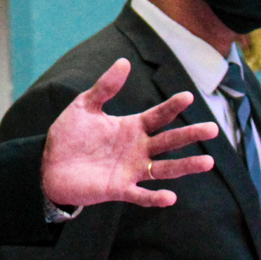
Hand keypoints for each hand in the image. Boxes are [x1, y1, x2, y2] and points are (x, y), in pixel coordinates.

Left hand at [39, 58, 220, 207]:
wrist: (48, 164)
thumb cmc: (68, 136)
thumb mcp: (84, 106)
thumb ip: (104, 87)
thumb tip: (124, 62)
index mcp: (132, 127)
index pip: (158, 116)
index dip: (172, 107)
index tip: (188, 96)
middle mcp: (137, 149)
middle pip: (169, 141)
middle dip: (190, 135)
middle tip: (212, 129)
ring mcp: (130, 170)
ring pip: (163, 169)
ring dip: (185, 166)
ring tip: (208, 162)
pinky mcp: (118, 189)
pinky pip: (140, 195)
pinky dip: (155, 198)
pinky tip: (171, 197)